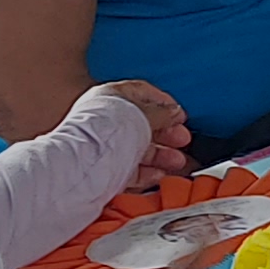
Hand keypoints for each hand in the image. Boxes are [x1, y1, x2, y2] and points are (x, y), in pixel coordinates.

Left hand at [76, 77, 191, 184]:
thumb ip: (163, 113)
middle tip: (182, 139)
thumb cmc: (108, 132)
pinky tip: (159, 174)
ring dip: (160, 155)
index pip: (141, 94)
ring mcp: (103, 146)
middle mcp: (104, 120)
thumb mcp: (145, 115)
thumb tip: (174, 112)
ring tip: (176, 162)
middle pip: (141, 125)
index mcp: (111, 97)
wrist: (87, 165)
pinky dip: (146, 172)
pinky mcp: (103, 170)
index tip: (180, 115)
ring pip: (137, 149)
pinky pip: (128, 169)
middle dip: (166, 134)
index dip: (164, 104)